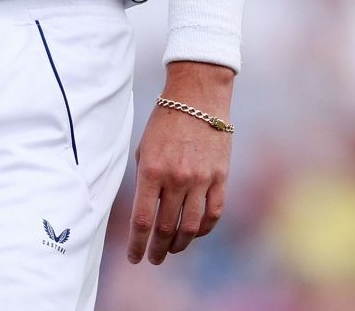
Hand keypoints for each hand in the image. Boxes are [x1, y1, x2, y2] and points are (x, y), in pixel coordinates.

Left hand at [127, 61, 233, 263]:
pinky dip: (203, 229)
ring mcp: (201, 179)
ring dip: (179, 244)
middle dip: (157, 249)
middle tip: (154, 258)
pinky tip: (194, 233)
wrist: (198, 96)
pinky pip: (213, 213)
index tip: (134, 258)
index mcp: (151, 171)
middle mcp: (176, 179)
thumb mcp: (144, 149)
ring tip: (172, 250)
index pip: (142, 221)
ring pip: (190, 227)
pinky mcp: (220, 176)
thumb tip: (144, 213)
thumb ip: (144, 181)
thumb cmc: (165, 121)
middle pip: (166, 229)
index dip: (136, 245)